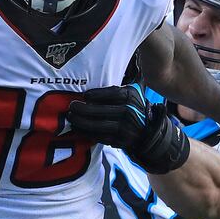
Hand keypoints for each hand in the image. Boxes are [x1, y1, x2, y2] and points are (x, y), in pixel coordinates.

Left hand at [67, 84, 188, 173]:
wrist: (148, 133)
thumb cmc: (134, 108)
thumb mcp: (133, 93)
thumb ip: (118, 87)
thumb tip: (101, 77)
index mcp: (131, 97)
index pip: (111, 93)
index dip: (96, 95)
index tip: (84, 95)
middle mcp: (129, 112)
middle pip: (102, 110)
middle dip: (83, 109)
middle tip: (71, 107)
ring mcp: (125, 128)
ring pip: (99, 125)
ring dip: (82, 122)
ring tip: (71, 118)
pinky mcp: (120, 141)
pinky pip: (100, 136)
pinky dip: (87, 133)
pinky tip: (78, 128)